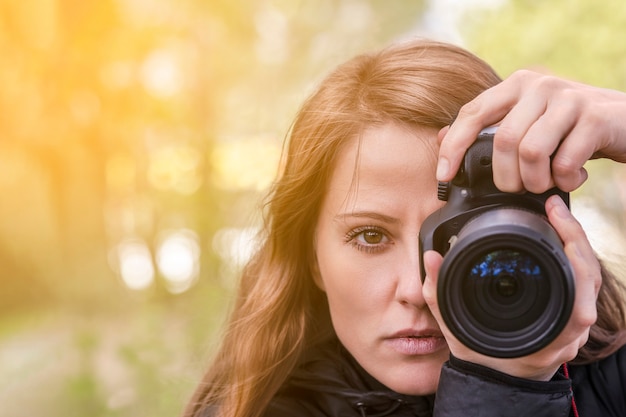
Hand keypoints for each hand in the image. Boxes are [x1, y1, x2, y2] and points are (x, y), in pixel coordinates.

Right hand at [422, 195, 600, 380]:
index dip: (575, 250)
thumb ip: (438, 291)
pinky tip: (563, 242)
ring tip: (559, 220)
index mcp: (544, 335)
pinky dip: (577, 261)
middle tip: (556, 210)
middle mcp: (566, 334)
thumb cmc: (478, 358)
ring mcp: (572, 330)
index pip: (580, 290)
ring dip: (580, 248)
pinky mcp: (569, 322)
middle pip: (591, 279)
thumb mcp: (453, 325)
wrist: (491, 383)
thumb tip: (432, 257)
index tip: (557, 219)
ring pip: (592, 283)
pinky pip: (584, 288)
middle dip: (578, 237)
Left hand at [437, 70, 625, 192]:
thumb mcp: (527, 123)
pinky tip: (572, 178)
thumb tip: (441, 139)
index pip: (472, 113)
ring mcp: (568, 98)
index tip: (444, 176)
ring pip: (531, 152)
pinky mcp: (594, 117)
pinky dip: (565, 180)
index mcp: (516, 86)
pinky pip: (565, 162)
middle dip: (505, 178)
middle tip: (518, 188)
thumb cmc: (568, 127)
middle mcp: (539, 85)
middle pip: (502, 141)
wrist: (625, 121)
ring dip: (536, 181)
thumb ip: (488, 129)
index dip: (453, 147)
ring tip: (546, 184)